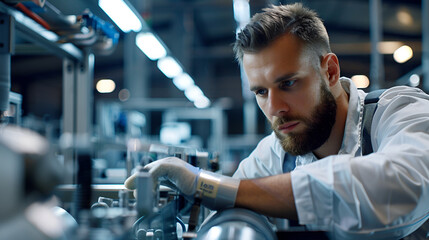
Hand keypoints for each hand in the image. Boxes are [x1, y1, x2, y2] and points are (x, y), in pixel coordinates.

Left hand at [124, 157, 240, 209]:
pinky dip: (150, 180)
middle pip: (148, 169)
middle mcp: (169, 163)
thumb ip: (163, 187)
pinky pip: (157, 171)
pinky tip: (148, 188)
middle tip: (129, 188)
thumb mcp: (174, 189)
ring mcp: (171, 163)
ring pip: (150, 170)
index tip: (132, 187)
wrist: (206, 189)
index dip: (140, 179)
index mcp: (170, 168)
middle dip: (137, 179)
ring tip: (136, 191)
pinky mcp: (173, 166)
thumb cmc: (194, 190)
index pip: (151, 171)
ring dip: (142, 181)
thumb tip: (151, 196)